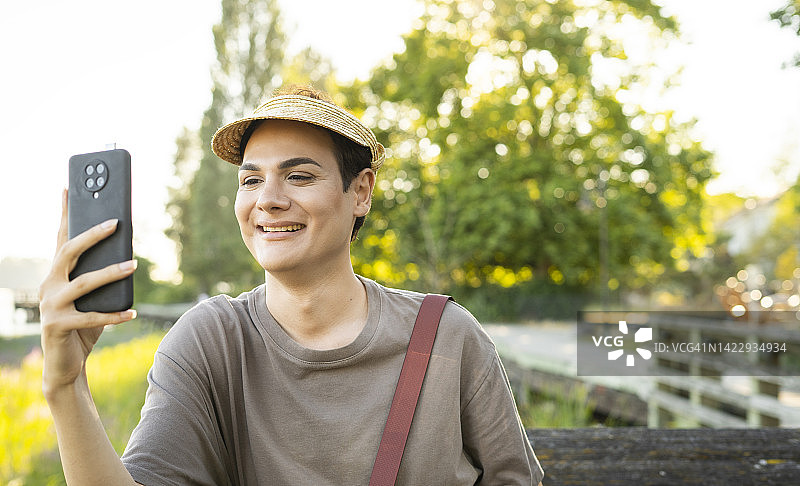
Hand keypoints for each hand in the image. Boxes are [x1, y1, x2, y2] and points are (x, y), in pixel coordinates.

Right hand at [39, 189, 136, 396]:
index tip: (69, 188)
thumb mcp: (93, 299)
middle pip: (68, 252)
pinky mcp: (58, 326)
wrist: (65, 365)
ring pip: (83, 283)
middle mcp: (49, 286)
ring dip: (111, 273)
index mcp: (56, 275)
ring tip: (133, 265)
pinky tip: (132, 313)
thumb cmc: (83, 327)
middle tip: (116, 222)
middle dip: (91, 235)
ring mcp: (51, 306)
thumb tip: (129, 259)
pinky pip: (91, 317)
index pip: (60, 238)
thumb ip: (103, 280)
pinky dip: (114, 315)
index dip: (65, 214)